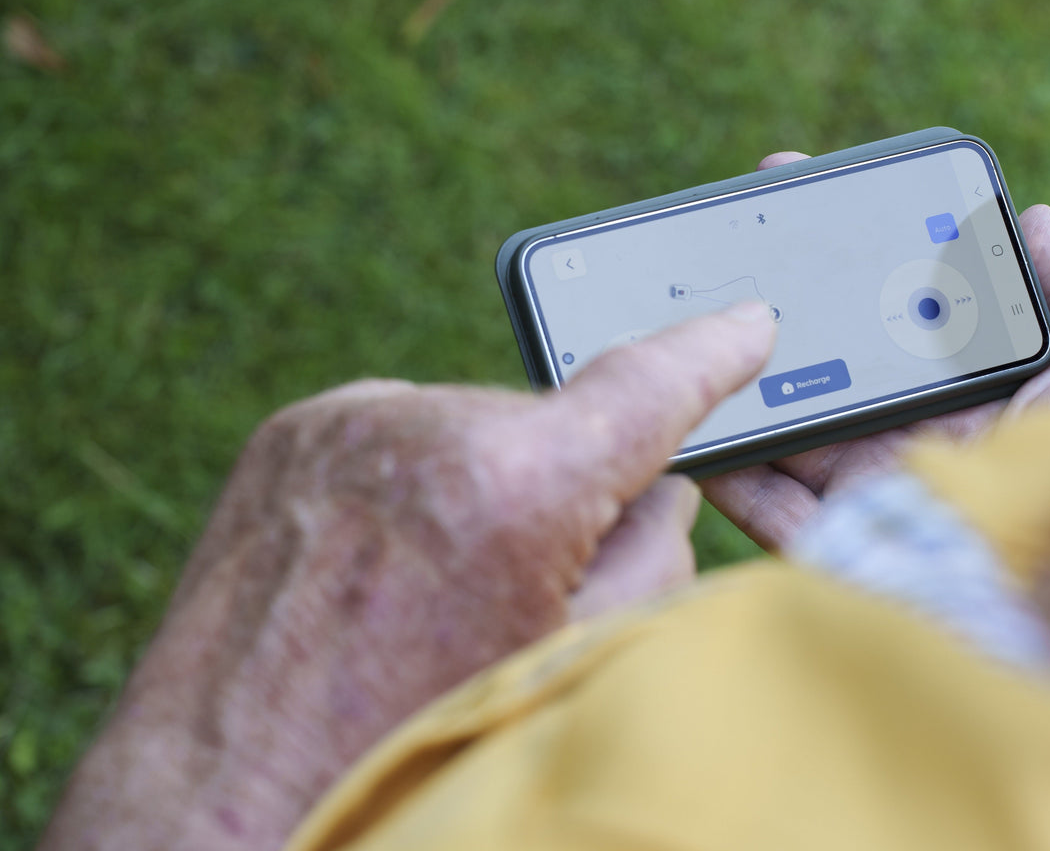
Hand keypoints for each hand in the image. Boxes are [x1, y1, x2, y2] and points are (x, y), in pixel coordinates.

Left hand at [40, 303, 774, 850]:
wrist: (227, 801)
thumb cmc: (408, 752)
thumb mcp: (570, 667)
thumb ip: (647, 561)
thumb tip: (660, 493)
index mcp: (507, 486)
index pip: (643, 387)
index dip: (710, 354)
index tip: (746, 324)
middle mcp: (418, 426)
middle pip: (553, 428)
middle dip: (566, 486)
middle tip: (530, 583)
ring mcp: (343, 423)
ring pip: (475, 428)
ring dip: (487, 483)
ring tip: (436, 592)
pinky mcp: (292, 435)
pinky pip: (404, 435)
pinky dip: (422, 482)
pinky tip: (391, 567)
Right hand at [702, 153, 1049, 550]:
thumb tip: (1029, 217)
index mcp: (974, 393)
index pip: (898, 312)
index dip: (855, 254)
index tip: (813, 191)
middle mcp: (919, 438)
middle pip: (832, 364)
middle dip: (783, 302)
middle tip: (736, 234)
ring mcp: (882, 494)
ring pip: (792, 430)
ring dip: (746, 378)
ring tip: (697, 313)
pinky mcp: (859, 550)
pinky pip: (778, 513)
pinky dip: (733, 475)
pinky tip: (699, 429)